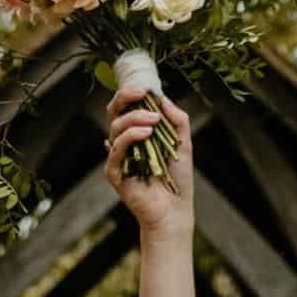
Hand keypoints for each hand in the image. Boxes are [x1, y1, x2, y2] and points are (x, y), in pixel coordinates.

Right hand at [105, 86, 192, 238]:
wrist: (175, 208)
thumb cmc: (177, 177)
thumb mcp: (182, 142)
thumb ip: (176, 120)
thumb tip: (164, 100)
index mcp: (137, 132)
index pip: (126, 107)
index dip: (131, 93)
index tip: (146, 88)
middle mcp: (124, 142)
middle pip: (114, 112)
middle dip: (125, 98)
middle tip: (142, 93)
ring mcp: (118, 157)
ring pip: (115, 128)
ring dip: (134, 118)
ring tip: (153, 121)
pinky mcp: (115, 173)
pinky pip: (116, 149)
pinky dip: (130, 137)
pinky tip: (146, 133)